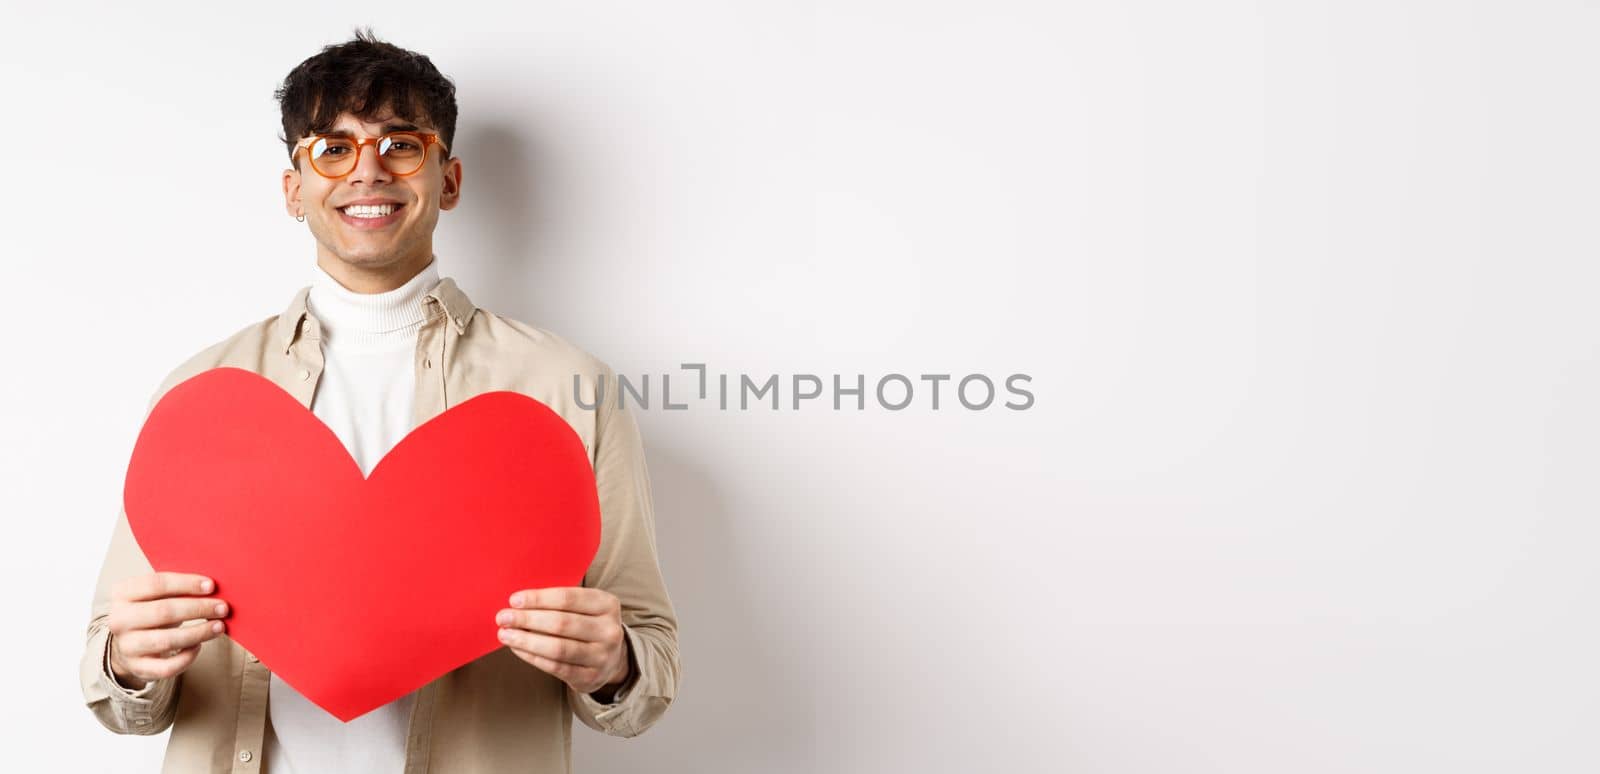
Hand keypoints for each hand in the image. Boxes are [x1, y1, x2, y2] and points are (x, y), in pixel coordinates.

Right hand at [107, 572, 229, 689]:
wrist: (131, 641)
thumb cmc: (152, 610)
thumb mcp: (157, 595)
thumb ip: (179, 588)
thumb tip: (213, 588)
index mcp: (123, 593)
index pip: (157, 584)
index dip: (186, 584)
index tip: (211, 586)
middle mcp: (120, 620)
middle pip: (164, 611)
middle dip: (198, 608)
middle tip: (222, 608)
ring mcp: (126, 646)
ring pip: (167, 640)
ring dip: (198, 633)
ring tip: (219, 626)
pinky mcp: (137, 667)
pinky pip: (166, 667)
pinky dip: (187, 657)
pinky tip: (198, 646)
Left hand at [496, 587, 630, 696]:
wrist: (611, 658)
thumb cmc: (588, 625)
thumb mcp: (584, 606)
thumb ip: (558, 602)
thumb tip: (518, 603)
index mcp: (607, 604)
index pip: (568, 598)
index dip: (538, 599)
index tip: (514, 600)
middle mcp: (609, 630)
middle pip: (561, 623)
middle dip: (528, 620)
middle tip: (503, 617)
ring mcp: (602, 656)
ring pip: (558, 648)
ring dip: (526, 641)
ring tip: (506, 635)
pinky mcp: (590, 677)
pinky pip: (556, 668)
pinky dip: (533, 657)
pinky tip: (518, 649)